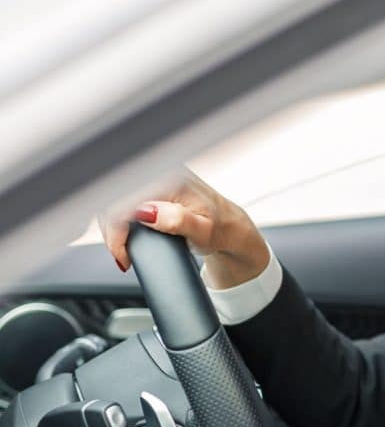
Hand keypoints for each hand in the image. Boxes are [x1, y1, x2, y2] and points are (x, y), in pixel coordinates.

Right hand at [99, 168, 269, 288]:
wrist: (231, 228)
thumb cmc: (221, 229)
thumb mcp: (204, 231)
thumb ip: (177, 221)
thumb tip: (146, 212)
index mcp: (173, 179)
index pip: (125, 200)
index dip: (116, 230)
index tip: (122, 254)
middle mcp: (163, 172)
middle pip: (114, 196)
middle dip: (111, 229)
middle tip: (122, 254)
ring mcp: (156, 175)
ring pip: (114, 196)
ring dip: (111, 223)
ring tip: (123, 247)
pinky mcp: (152, 182)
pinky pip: (122, 196)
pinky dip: (117, 217)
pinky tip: (124, 233)